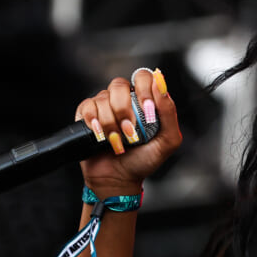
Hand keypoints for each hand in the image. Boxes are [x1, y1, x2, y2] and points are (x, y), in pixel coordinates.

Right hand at [74, 68, 180, 194]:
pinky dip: (93, 122)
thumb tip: (161, 84)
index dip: (144, 89)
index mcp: (143, 100)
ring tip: (116, 140)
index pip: (143, 77)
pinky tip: (100, 136)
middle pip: (119, 84)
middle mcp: (123, 99)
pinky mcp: (87, 115)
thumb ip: (169, 111)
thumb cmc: (144, 161)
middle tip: (130, 131)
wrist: (119, 180)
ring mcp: (104, 106)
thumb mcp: (167, 140)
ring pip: (102, 98)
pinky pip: (87, 106)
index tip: (148, 110)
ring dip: (110, 123)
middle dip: (124, 110)